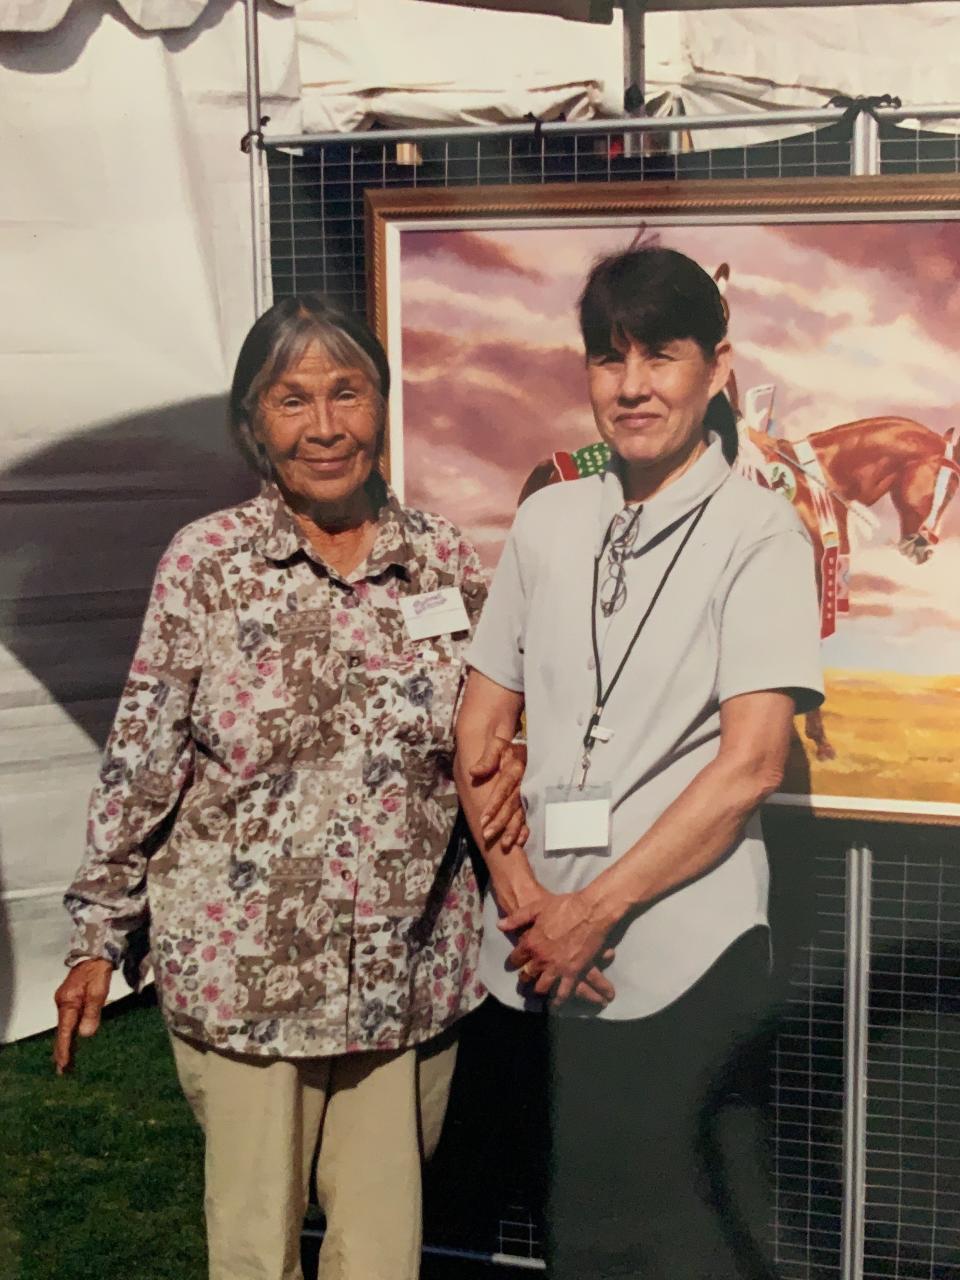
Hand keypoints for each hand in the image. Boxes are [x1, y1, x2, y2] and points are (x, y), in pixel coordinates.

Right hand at [53, 959, 112, 1074]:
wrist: (96, 953)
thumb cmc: (98, 970)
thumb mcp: (98, 991)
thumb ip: (92, 1012)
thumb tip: (85, 1035)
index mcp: (68, 1002)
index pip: (65, 1031)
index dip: (64, 1049)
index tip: (63, 1065)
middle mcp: (63, 1002)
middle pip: (62, 1031)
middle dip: (62, 1051)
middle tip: (63, 1072)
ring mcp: (65, 1000)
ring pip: (65, 1026)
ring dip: (66, 1043)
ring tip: (67, 1063)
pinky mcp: (71, 998)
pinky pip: (69, 1019)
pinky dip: (69, 1033)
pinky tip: (72, 1042)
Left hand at [469, 736, 527, 850]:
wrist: (523, 749)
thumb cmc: (505, 749)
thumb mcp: (497, 746)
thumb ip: (487, 758)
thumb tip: (473, 772)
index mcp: (516, 767)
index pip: (504, 788)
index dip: (494, 804)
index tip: (483, 819)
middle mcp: (525, 781)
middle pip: (513, 804)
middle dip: (501, 821)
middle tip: (487, 836)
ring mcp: (530, 791)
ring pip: (522, 812)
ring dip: (513, 830)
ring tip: (504, 845)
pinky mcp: (533, 799)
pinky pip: (530, 816)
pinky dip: (526, 829)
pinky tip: (520, 840)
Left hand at [500, 891, 615, 1006]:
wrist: (590, 911)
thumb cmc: (564, 906)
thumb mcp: (537, 907)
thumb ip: (517, 918)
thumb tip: (500, 926)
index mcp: (531, 942)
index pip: (515, 958)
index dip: (513, 962)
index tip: (513, 964)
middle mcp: (541, 959)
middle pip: (527, 975)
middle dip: (524, 980)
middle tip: (523, 983)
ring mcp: (557, 967)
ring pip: (543, 988)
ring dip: (539, 992)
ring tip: (537, 995)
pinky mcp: (574, 973)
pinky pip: (563, 993)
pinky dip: (558, 1001)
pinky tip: (556, 1006)